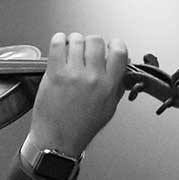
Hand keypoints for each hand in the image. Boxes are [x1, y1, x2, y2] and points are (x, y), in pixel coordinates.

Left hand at [23, 32, 127, 158]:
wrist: (58, 139)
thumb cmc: (81, 127)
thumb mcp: (109, 108)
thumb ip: (117, 85)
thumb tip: (124, 67)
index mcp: (108, 86)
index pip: (120, 52)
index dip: (115, 44)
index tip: (110, 45)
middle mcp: (93, 78)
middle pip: (96, 41)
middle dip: (91, 43)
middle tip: (86, 51)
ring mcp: (73, 74)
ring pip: (77, 40)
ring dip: (73, 42)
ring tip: (70, 51)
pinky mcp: (55, 73)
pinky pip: (57, 44)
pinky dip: (58, 40)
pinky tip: (59, 46)